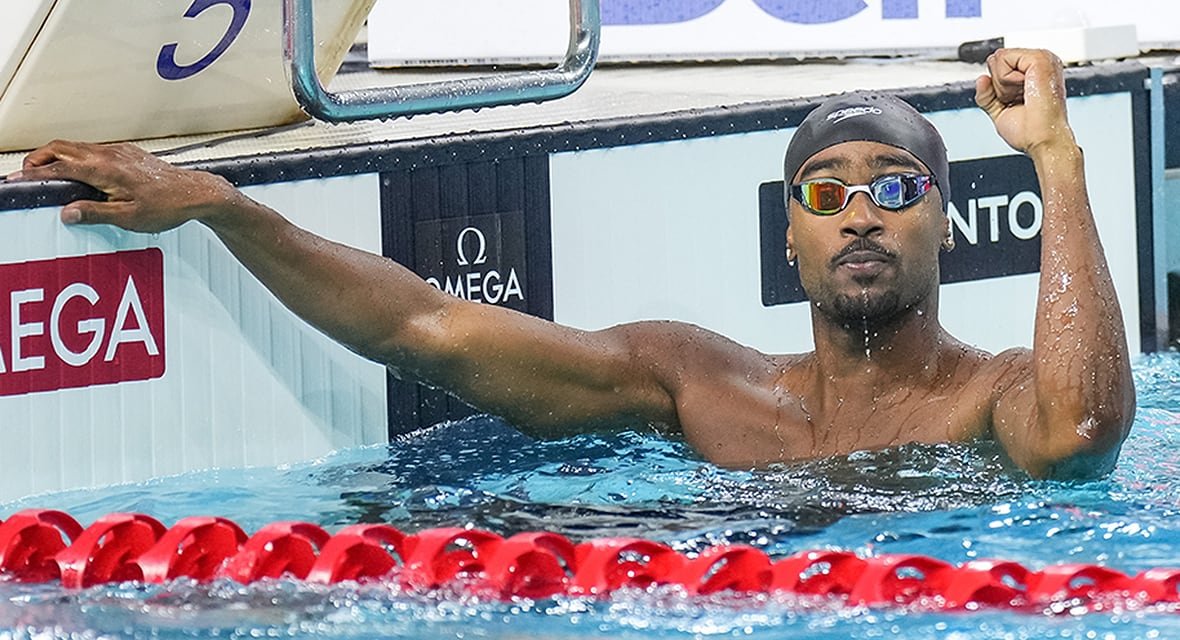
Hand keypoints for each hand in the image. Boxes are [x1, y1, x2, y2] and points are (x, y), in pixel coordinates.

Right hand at [8, 140, 241, 232]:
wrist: (195, 192)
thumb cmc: (167, 206)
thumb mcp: (129, 217)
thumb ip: (95, 213)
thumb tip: (66, 213)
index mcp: (105, 169)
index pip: (58, 167)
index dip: (33, 174)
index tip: (16, 181)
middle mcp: (109, 154)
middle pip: (60, 148)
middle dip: (38, 159)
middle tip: (25, 175)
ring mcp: (118, 151)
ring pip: (76, 146)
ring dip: (55, 156)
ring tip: (44, 172)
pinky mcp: (126, 153)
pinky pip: (91, 149)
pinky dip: (74, 156)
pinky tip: (76, 172)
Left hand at [975, 48, 1075, 158]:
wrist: (1043, 140)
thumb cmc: (1029, 131)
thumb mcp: (1000, 111)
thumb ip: (987, 95)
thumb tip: (981, 78)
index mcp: (1034, 71)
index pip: (998, 64)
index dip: (997, 87)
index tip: (1016, 102)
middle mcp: (1039, 61)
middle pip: (996, 59)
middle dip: (998, 85)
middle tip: (1019, 100)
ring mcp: (1042, 58)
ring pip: (999, 58)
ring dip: (1002, 85)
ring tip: (1023, 97)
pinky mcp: (1039, 58)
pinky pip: (1003, 59)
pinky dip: (1005, 81)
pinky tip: (1024, 91)